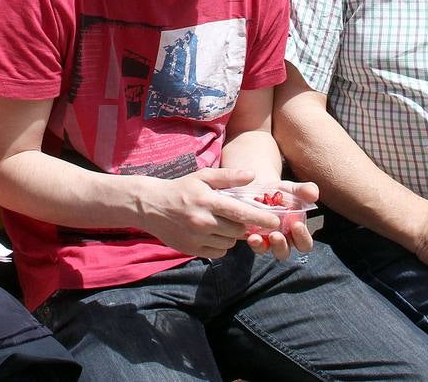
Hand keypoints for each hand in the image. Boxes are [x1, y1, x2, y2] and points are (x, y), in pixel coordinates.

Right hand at [137, 167, 278, 258]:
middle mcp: (203, 221)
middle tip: (239, 218)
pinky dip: (220, 245)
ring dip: (232, 235)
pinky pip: (218, 252)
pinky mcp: (192, 250)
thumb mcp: (203, 176)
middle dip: (243, 225)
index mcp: (208, 201)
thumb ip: (229, 176)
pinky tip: (213, 233)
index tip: (275, 221)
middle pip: (238, 230)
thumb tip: (252, 175)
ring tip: (221, 223)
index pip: (241, 212)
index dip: (261, 218)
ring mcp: (197, 237)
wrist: (151, 206)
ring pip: (230, 243)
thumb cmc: (182, 188)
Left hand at [244, 180, 318, 258]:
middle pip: (284, 252)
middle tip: (275, 235)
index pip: (304, 243)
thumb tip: (314, 194)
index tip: (297, 224)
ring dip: (262, 246)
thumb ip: (305, 190)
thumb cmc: (281, 191)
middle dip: (280, 245)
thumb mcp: (293, 188)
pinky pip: (252, 243)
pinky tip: (249, 234)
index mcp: (296, 231)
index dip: (302, 237)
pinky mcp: (251, 236)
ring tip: (256, 237)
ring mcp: (265, 240)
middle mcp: (282, 239)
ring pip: (266, 249)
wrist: (260, 187)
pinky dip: (251, 240)